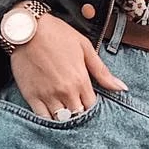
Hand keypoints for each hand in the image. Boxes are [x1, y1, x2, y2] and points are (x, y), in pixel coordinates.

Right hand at [8, 13, 127, 117]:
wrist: (27, 29)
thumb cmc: (57, 34)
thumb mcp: (85, 47)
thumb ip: (102, 71)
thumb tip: (122, 88)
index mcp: (80, 80)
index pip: (92, 106)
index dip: (91, 105)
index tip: (87, 100)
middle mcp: (65, 92)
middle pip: (77, 115)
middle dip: (79, 112)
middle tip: (76, 106)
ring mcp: (48, 95)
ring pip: (61, 120)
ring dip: (64, 118)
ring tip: (64, 110)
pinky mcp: (31, 96)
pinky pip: (42, 119)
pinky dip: (47, 120)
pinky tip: (50, 113)